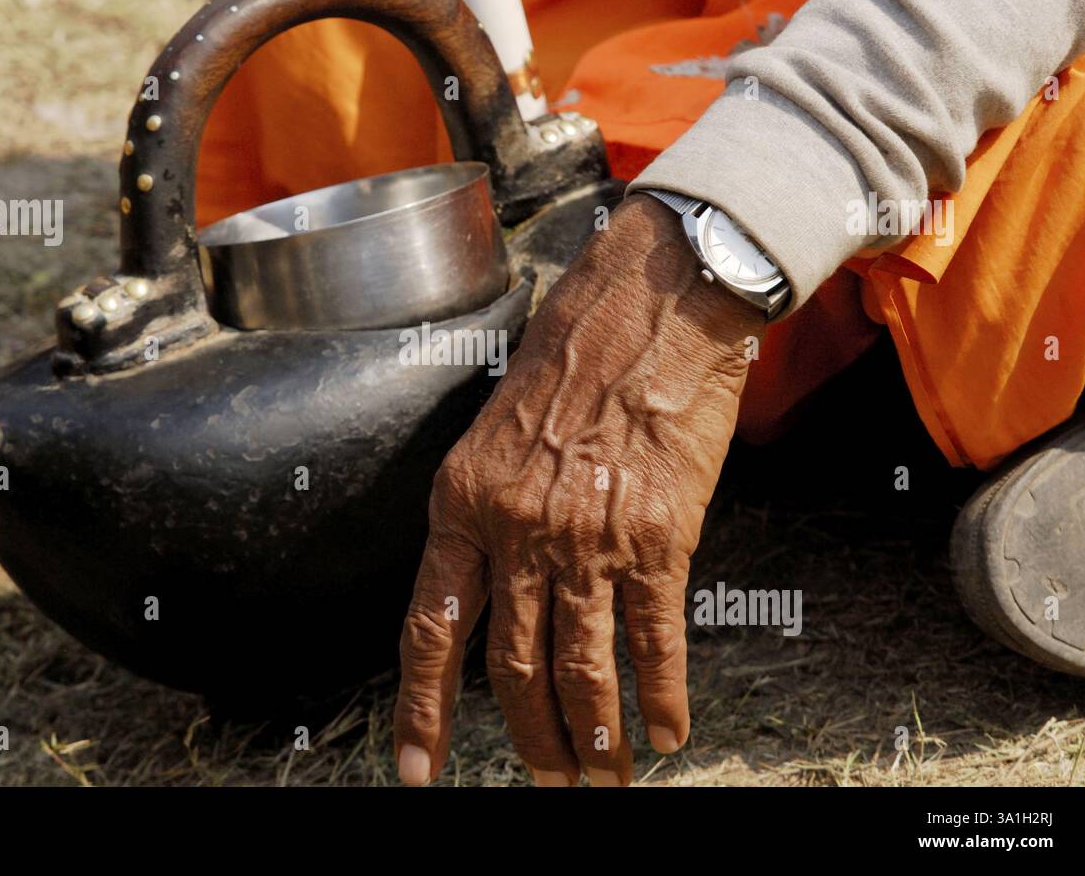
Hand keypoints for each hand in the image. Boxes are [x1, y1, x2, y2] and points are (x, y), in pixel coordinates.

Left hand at [392, 193, 764, 785]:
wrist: (652, 306)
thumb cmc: (573, 352)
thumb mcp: (497, 424)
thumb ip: (489, 506)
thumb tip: (497, 579)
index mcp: (463, 501)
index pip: (429, 628)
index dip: (421, 708)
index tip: (418, 766)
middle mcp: (517, 530)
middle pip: (509, 668)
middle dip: (528, 738)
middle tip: (546, 779)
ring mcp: (587, 539)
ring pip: (580, 668)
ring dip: (593, 736)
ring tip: (603, 776)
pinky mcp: (658, 538)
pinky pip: (654, 640)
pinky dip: (660, 696)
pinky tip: (666, 731)